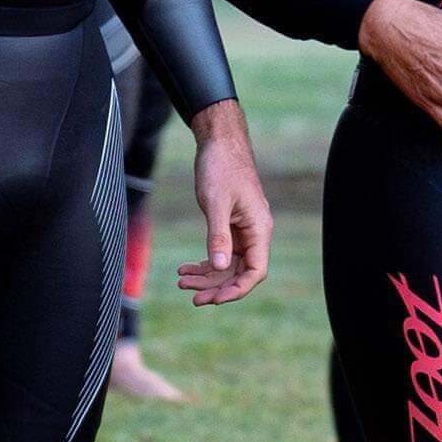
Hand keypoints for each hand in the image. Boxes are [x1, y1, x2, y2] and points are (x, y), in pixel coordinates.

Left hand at [179, 99, 271, 302]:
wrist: (219, 142)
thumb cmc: (221, 167)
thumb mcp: (216, 203)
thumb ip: (218, 236)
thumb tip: (218, 266)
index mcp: (259, 229)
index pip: (255, 272)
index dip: (236, 290)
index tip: (213, 299)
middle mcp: (255, 233)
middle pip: (239, 273)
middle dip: (216, 287)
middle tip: (192, 297)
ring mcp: (243, 230)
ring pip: (228, 265)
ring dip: (207, 276)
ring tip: (182, 282)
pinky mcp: (230, 225)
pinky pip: (220, 252)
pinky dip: (204, 262)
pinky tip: (185, 269)